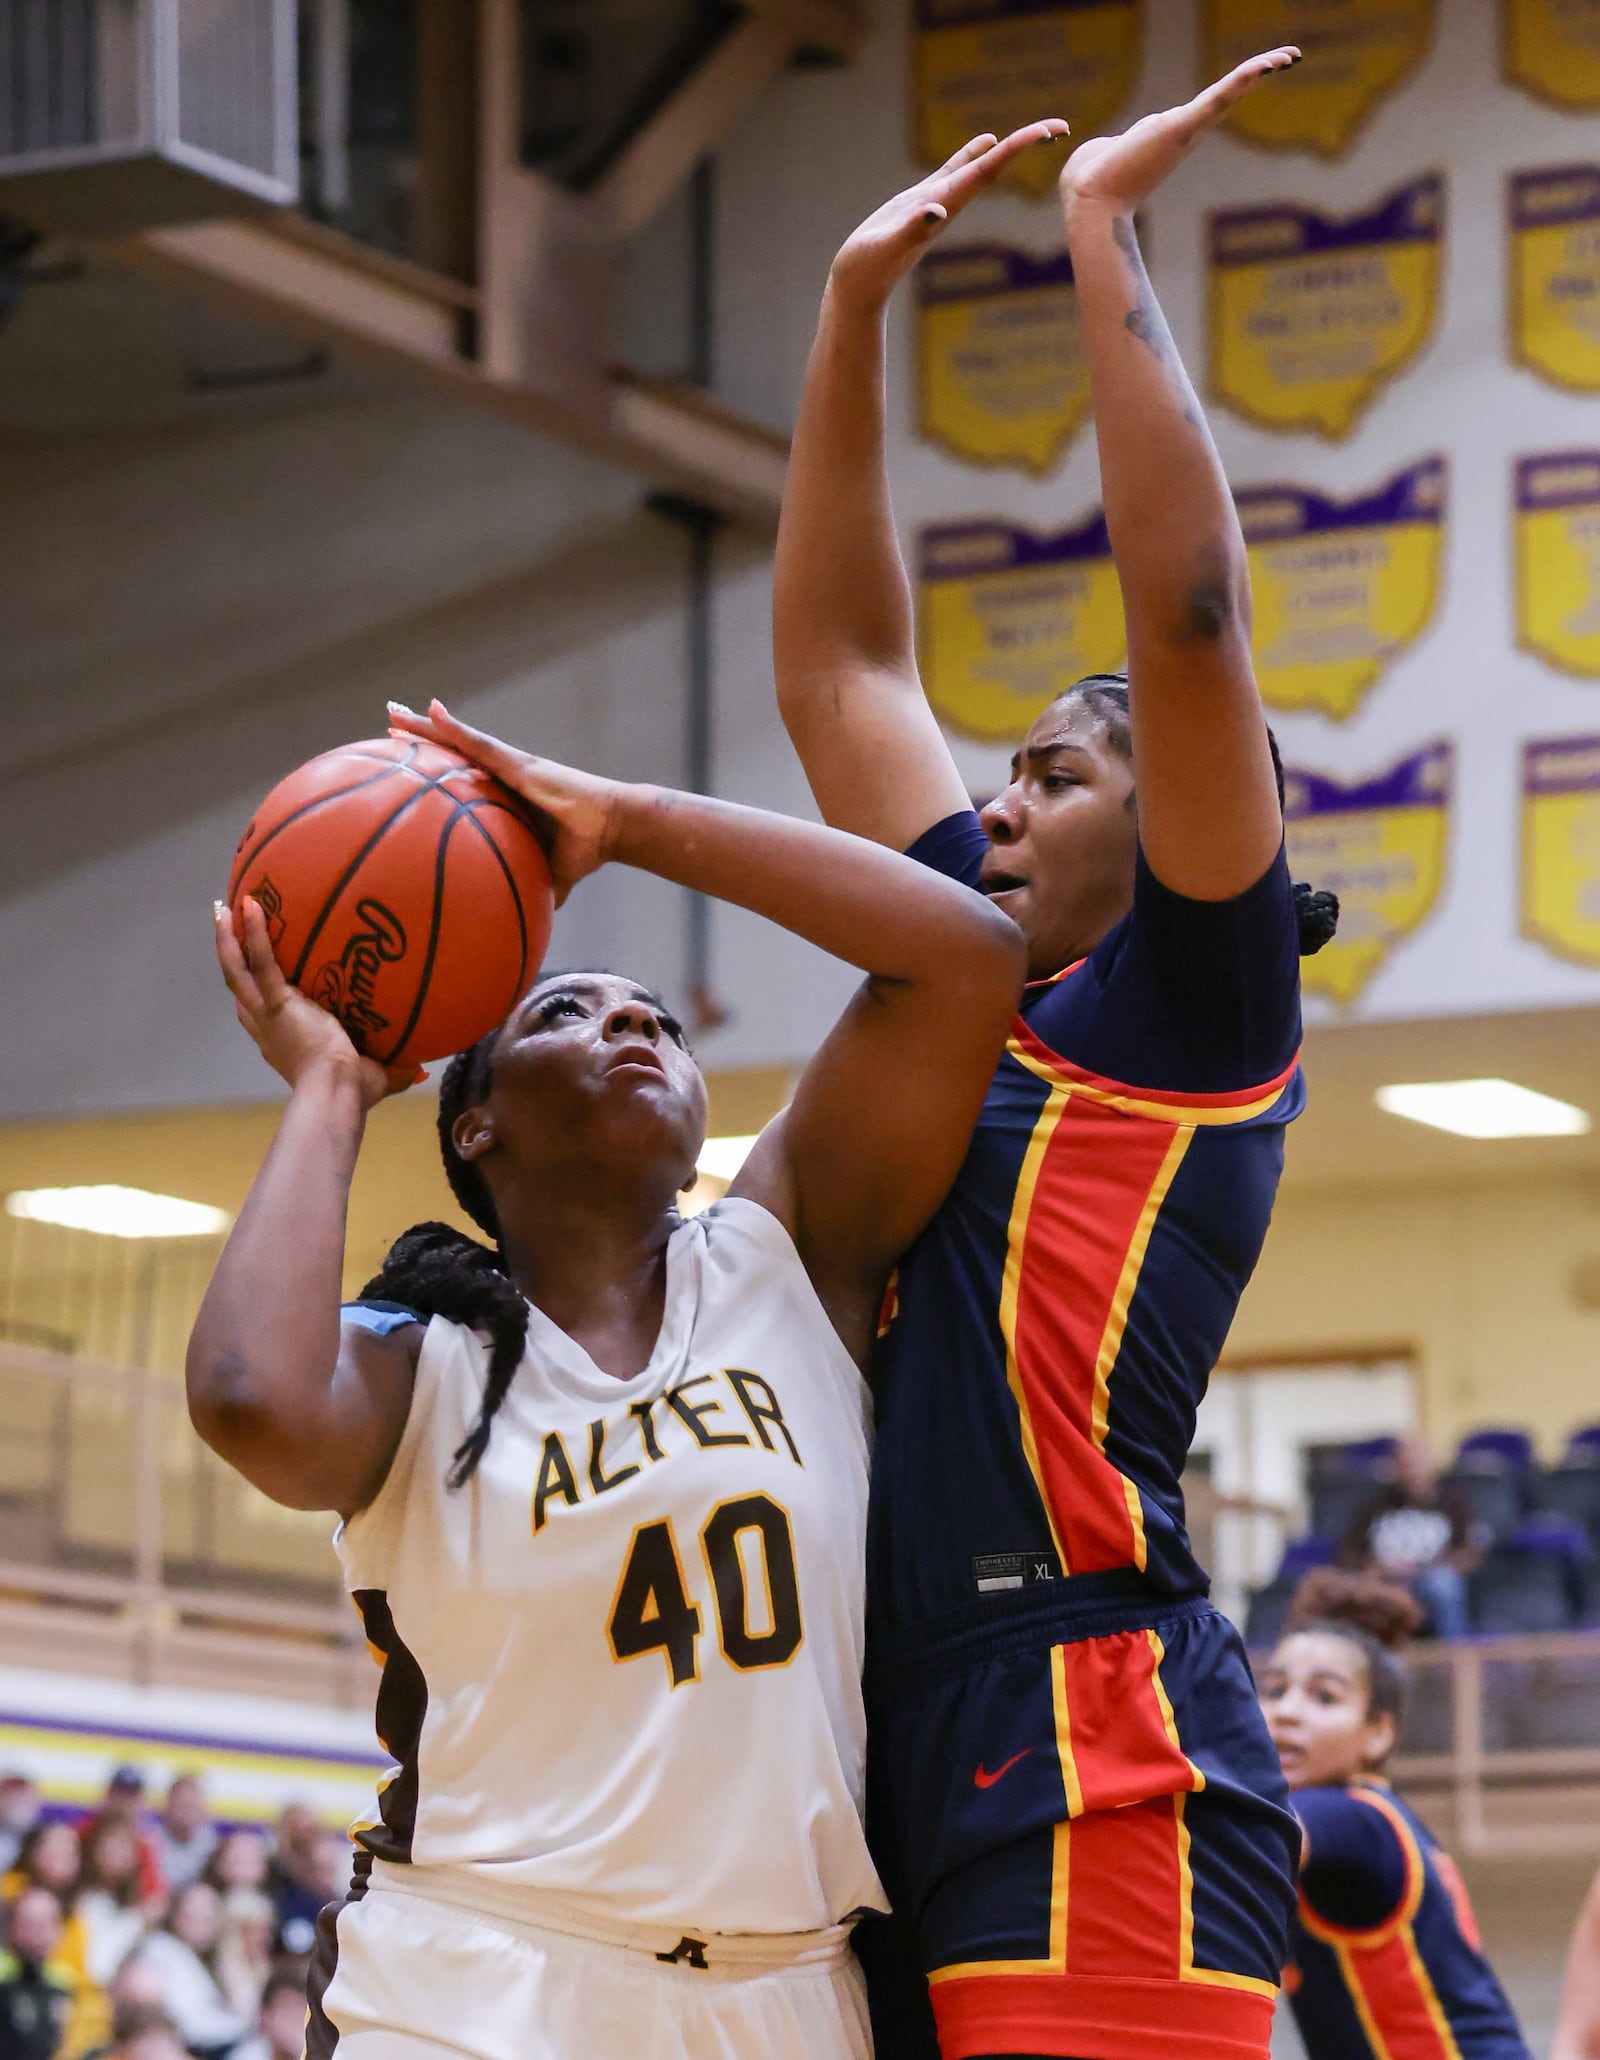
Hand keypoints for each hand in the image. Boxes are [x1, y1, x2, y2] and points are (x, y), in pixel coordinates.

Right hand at [215, 898, 419, 1107]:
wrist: (337, 1093)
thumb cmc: (354, 1093)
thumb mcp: (375, 1077)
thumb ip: (396, 1070)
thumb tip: (420, 1070)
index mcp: (284, 1044)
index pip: (259, 1014)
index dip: (253, 991)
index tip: (253, 967)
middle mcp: (267, 1029)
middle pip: (239, 986)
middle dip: (231, 955)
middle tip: (226, 925)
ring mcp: (268, 1016)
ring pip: (236, 972)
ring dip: (228, 939)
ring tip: (225, 907)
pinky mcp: (278, 1004)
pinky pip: (261, 962)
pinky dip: (254, 934)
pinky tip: (253, 906)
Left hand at [386, 698, 619, 904]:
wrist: (611, 829)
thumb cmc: (585, 850)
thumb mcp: (548, 877)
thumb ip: (528, 890)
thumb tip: (518, 925)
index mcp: (505, 797)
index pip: (461, 779)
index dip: (434, 769)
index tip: (404, 763)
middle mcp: (503, 776)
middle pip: (452, 752)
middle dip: (420, 739)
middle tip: (388, 725)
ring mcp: (509, 765)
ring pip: (457, 740)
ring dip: (425, 725)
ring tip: (394, 710)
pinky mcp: (518, 762)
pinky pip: (477, 742)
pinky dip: (453, 727)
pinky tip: (431, 710)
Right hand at [827, 121, 1068, 315]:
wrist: (858, 291)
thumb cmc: (868, 270)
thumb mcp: (886, 247)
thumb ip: (911, 230)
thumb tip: (937, 211)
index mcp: (946, 206)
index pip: (989, 169)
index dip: (1018, 147)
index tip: (1049, 130)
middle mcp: (949, 204)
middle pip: (995, 166)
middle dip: (1026, 145)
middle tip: (1061, 125)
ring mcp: (938, 203)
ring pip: (980, 168)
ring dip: (1008, 149)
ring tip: (1037, 133)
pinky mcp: (922, 203)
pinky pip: (955, 171)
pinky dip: (973, 153)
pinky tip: (986, 141)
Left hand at [1059, 48, 1297, 221]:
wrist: (1089, 199)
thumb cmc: (1091, 180)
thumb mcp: (1107, 151)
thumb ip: (1115, 144)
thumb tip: (1107, 150)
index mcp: (1169, 133)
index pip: (1207, 105)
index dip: (1232, 88)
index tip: (1256, 72)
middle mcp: (1184, 132)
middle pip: (1228, 97)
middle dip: (1258, 72)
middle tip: (1289, 56)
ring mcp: (1185, 131)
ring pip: (1228, 94)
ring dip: (1258, 70)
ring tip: (1287, 55)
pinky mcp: (1181, 128)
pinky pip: (1216, 99)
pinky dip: (1241, 81)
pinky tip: (1265, 66)